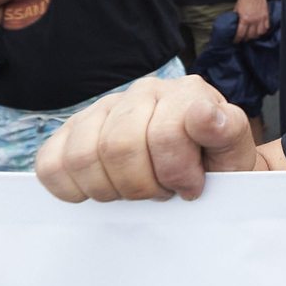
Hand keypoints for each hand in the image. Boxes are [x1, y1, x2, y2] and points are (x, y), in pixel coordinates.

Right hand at [36, 75, 257, 201]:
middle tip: (162, 193)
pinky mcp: (73, 131)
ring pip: (83, 156)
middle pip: (118, 147)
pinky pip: (51, 163)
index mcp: (185, 93)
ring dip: (111, 189)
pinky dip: (71, 188)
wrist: (201, 170)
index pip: (165, 134)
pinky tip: (101, 190)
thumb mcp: (235, 153)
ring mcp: (104, 108)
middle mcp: (144, 92)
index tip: (191, 187)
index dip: (176, 172)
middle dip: (143, 186)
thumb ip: (227, 132)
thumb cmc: (216, 164)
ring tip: (136, 191)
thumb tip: (204, 114)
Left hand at [233, 0, 270, 42]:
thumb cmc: (243, 0)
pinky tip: (260, 31)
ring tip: (251, 36)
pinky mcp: (266, 17)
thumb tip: (233, 24)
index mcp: (244, 19)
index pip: (240, 34)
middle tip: (243, 39)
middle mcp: (253, 21)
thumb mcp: (236, 9)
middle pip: (250, 36)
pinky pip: (266, 28)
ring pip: (259, 33)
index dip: (237, 39)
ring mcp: (261, 19)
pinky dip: (263, 31)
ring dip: (254, 36)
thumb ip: (236, 18)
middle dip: (245, 39)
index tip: (235, 41)